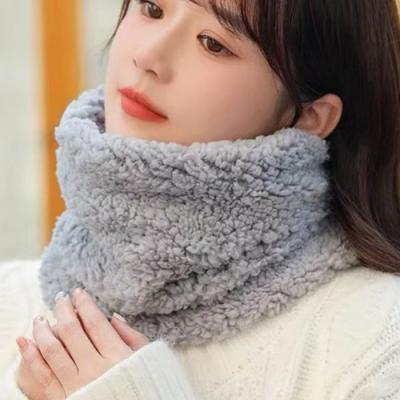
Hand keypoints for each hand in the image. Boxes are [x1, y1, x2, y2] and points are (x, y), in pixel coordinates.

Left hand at [16, 288, 149, 398]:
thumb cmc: (142, 385)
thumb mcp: (146, 358)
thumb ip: (131, 336)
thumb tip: (113, 316)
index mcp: (117, 356)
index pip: (95, 322)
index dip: (84, 303)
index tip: (78, 292)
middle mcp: (95, 369)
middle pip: (72, 331)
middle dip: (63, 309)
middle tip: (60, 298)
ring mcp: (77, 385)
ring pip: (53, 349)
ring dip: (43, 329)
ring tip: (40, 318)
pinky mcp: (63, 399)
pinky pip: (41, 375)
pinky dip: (30, 356)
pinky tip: (24, 341)